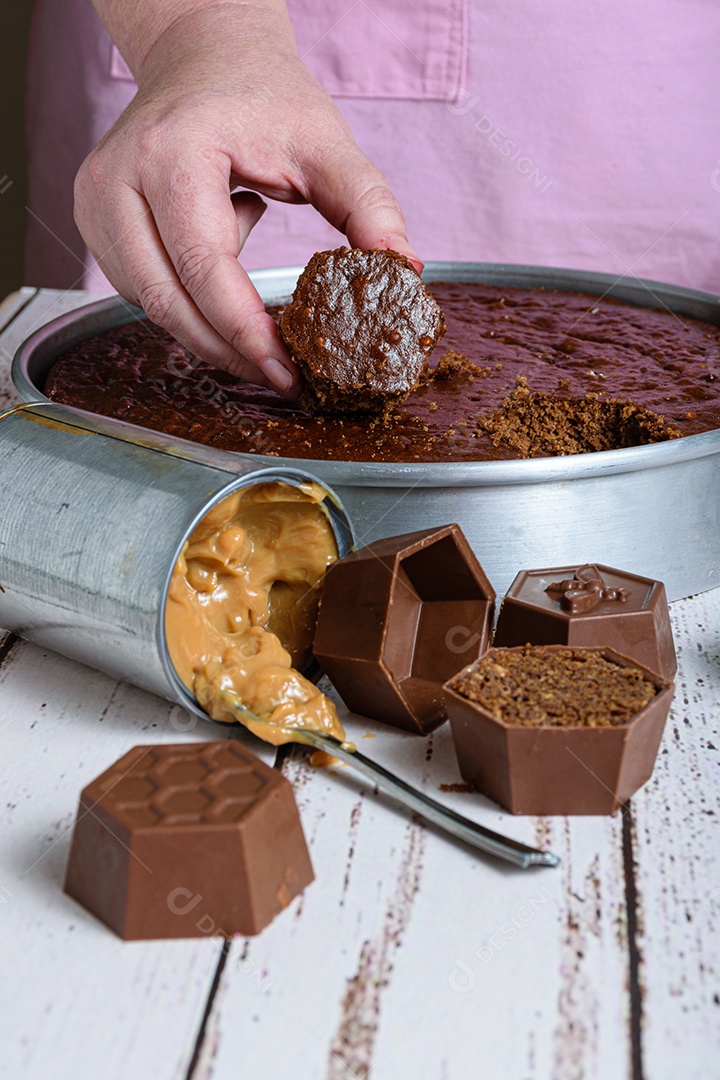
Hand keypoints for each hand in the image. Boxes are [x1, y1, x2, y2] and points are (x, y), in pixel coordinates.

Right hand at [74, 2, 420, 393]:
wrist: (203, 56)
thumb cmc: (262, 96)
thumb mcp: (326, 142)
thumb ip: (368, 205)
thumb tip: (402, 269)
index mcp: (173, 152)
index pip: (204, 265)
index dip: (244, 330)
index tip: (285, 371)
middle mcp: (118, 178)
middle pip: (166, 300)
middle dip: (227, 350)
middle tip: (278, 374)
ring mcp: (95, 200)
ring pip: (150, 304)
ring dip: (208, 325)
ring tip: (254, 299)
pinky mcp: (92, 218)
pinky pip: (141, 289)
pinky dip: (186, 299)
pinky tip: (217, 265)